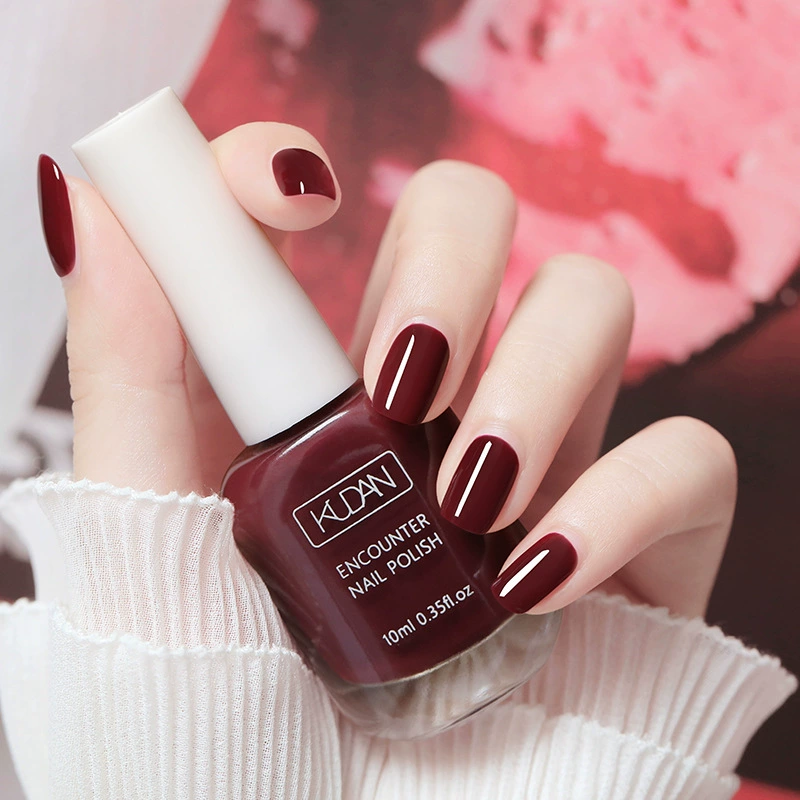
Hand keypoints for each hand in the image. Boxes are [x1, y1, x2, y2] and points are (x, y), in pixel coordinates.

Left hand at [42, 131, 734, 619]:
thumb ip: (130, 372)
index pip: (318, 206)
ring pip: (592, 303)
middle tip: (402, 380)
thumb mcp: (152, 543)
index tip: (291, 206)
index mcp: (311, 383)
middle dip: (446, 261)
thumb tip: (99, 204)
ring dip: (537, 381)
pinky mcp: (640, 535)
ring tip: (470, 498)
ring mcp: (544, 453)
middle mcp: (432, 398)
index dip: (292, 170)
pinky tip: (539, 579)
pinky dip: (623, 500)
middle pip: (473, 218)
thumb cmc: (226, 722)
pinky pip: (688, 456)